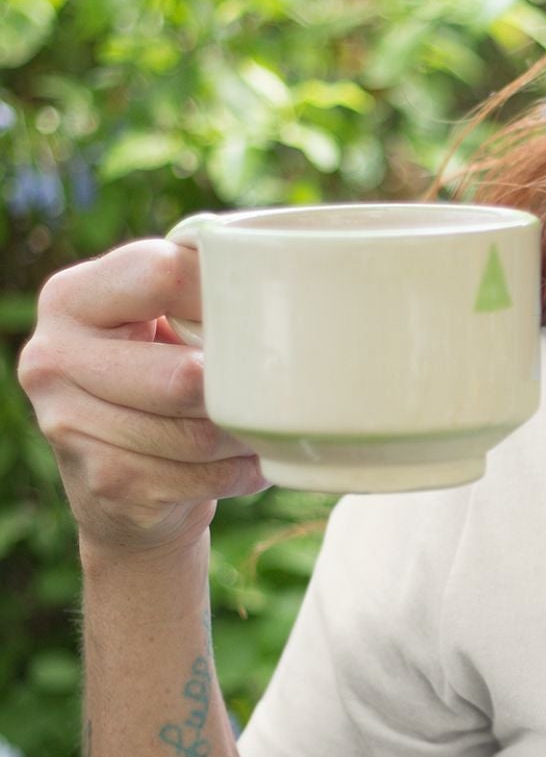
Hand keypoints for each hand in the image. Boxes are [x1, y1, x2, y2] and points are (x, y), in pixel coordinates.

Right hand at [16, 238, 269, 559]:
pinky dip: (241, 472)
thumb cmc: (164, 372)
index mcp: (70, 298)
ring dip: (248, 436)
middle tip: (275, 388)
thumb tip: (282, 277)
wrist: (128, 477)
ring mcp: (68, 425)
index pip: (163, 274)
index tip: (265, 313)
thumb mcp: (166, 318)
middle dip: (242, 389)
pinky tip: (243, 461)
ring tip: (261, 425)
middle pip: (187, 376)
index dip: (230, 296)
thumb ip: (200, 288)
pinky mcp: (103, 482)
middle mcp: (51, 357)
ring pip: (200, 434)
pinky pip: (202, 477)